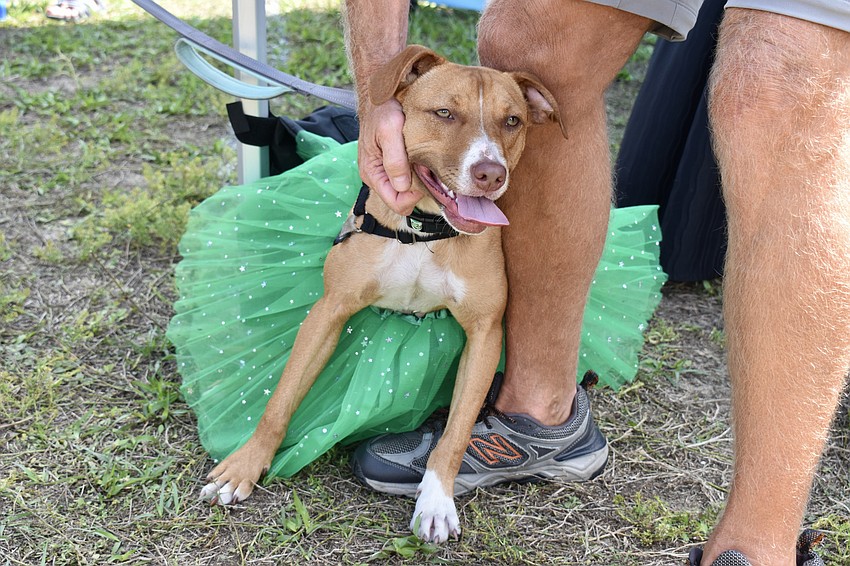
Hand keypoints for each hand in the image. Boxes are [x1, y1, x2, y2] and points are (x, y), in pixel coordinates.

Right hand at [357, 98, 421, 214]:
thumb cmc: (382, 111)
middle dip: (417, 191)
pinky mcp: (390, 166)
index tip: (426, 180)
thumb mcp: (390, 130)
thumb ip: (395, 159)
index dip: (413, 198)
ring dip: (417, 183)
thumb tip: (402, 185)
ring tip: (425, 164)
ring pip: (404, 190)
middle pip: (401, 199)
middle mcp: (376, 176)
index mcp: (373, 173)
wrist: (378, 99)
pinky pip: (404, 179)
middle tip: (429, 171)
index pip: (395, 203)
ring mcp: (383, 172)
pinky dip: (415, 174)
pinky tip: (420, 161)